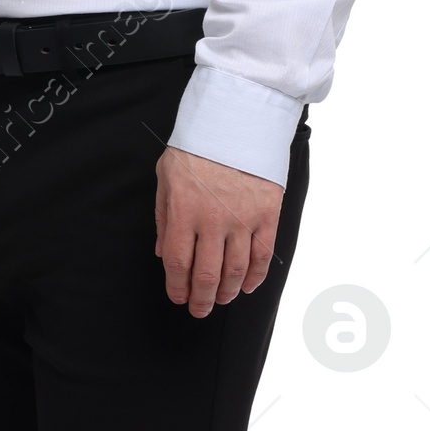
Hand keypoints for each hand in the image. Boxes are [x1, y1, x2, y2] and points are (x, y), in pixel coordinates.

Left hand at [155, 146, 284, 317]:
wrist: (235, 120)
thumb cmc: (196, 146)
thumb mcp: (166, 177)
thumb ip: (163, 217)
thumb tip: (162, 252)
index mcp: (183, 212)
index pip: (177, 264)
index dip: (177, 288)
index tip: (178, 297)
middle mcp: (212, 221)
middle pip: (207, 275)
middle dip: (201, 300)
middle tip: (199, 310)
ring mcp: (242, 219)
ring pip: (236, 271)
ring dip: (228, 292)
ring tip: (222, 299)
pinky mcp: (267, 214)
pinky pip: (264, 255)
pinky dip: (257, 276)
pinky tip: (248, 286)